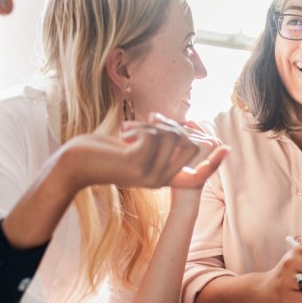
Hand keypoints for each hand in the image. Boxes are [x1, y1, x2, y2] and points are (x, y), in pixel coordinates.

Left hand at [65, 114, 226, 190]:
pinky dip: (141, 127)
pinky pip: (155, 135)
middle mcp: (160, 180)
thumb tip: (179, 129)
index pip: (197, 177)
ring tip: (131, 130)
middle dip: (174, 125)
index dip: (213, 164)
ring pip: (172, 137)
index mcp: (163, 179)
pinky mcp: (136, 165)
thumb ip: (158, 144)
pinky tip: (124, 134)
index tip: (225, 148)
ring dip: (152, 124)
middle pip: (190, 146)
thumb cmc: (104, 152)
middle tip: (150, 122)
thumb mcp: (136, 149)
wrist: (76, 163)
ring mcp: (149, 175)